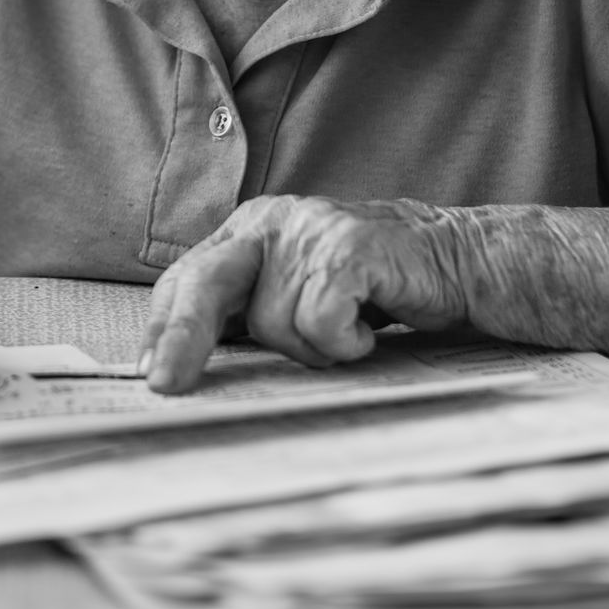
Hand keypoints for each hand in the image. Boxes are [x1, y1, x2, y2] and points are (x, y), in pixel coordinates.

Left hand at [138, 196, 469, 392]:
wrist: (461, 263)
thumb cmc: (375, 290)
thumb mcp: (300, 294)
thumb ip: (248, 313)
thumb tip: (181, 362)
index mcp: (250, 229)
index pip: (188, 277)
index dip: (163, 325)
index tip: (147, 371)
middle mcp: (272, 222)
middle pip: (205, 284)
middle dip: (181, 339)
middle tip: (163, 387)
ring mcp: (309, 231)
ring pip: (273, 324)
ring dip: (313, 348)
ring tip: (350, 331)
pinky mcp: (348, 249)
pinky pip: (320, 324)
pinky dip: (346, 344)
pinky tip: (371, 327)